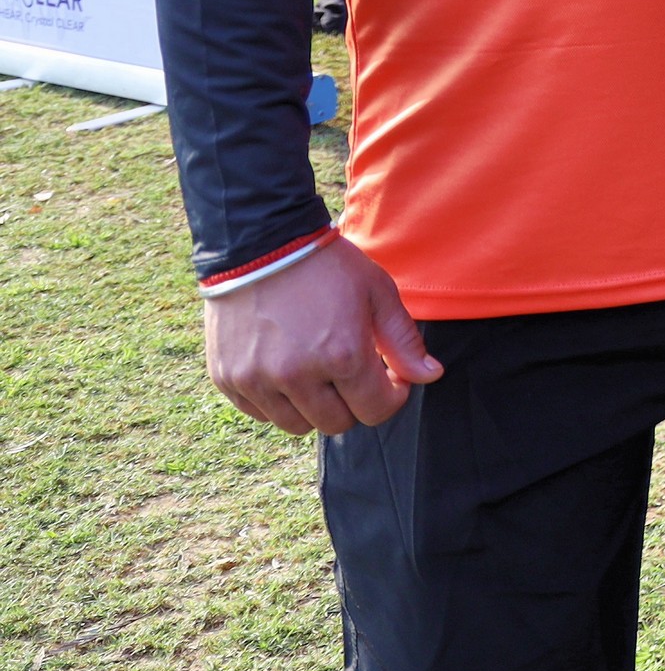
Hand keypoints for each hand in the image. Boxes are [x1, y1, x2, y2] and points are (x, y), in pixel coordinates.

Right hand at [204, 233, 439, 434]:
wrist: (260, 245)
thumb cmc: (327, 267)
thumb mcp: (377, 294)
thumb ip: (404, 342)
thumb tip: (430, 377)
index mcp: (342, 356)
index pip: (376, 410)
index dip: (391, 396)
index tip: (389, 377)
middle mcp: (297, 376)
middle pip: (337, 423)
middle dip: (354, 403)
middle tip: (353, 371)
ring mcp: (257, 380)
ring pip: (297, 425)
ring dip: (315, 407)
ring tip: (319, 370)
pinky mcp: (228, 379)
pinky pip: (261, 413)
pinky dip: (278, 402)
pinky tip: (287, 370)